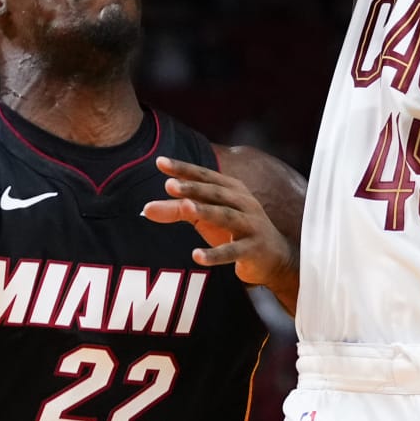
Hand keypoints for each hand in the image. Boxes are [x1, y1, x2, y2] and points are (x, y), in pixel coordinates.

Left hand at [143, 156, 294, 294]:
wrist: (274, 258)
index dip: (184, 169)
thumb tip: (145, 208)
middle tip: (168, 184)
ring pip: (226, 216)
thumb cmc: (234, 232)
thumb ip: (177, 211)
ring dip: (206, 212)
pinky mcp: (253, 249)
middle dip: (192, 188)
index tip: (160, 162)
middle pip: (215, 192)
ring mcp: (251, 225)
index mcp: (231, 189)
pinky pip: (233, 252)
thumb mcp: (205, 219)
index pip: (204, 176)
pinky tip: (197, 256)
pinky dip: (215, 254)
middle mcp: (243, 202)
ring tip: (186, 209)